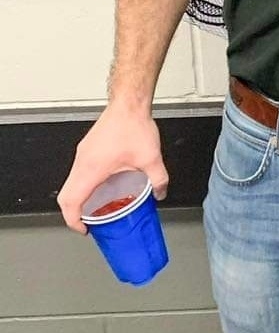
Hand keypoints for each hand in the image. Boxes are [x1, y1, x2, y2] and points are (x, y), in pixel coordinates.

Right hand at [57, 101, 167, 234]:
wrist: (129, 103)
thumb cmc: (133, 125)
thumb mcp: (151, 158)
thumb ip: (158, 179)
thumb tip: (160, 193)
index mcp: (91, 169)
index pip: (70, 202)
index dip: (73, 221)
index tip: (84, 229)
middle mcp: (82, 162)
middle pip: (65, 195)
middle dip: (73, 213)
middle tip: (88, 223)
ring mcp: (82, 153)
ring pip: (71, 182)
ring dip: (79, 197)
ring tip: (95, 207)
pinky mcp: (87, 147)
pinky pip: (79, 171)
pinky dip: (84, 184)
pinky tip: (103, 185)